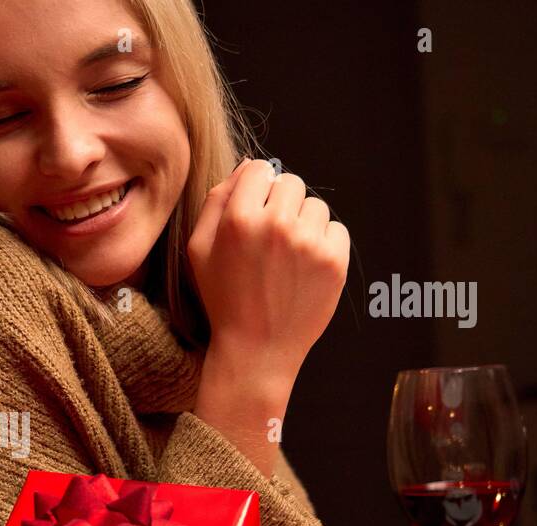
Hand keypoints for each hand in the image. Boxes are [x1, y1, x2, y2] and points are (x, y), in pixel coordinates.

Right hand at [187, 159, 349, 391]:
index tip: (254, 211)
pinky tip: (305, 269)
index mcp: (239, 219)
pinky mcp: (335, 261)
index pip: (259, 170)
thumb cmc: (224, 299)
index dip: (256, 189)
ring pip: (315, 206)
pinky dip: (324, 244)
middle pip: (290, 183)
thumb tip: (248, 165)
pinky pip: (337, 229)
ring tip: (287, 259)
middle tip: (270, 240)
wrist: (256, 350)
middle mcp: (276, 225)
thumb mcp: (199, 250)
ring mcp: (309, 243)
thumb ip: (216, 201)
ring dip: (304, 224)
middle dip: (281, 204)